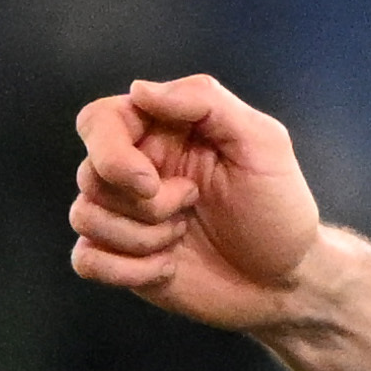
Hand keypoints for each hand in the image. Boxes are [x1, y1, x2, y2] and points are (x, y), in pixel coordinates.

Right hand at [68, 73, 335, 330]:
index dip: (109, 151)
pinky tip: (167, 268)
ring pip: (84, 216)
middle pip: (90, 174)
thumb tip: (138, 89)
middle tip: (191, 204)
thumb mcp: (262, 143)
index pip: (99, 120)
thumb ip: (205, 102)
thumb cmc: (279, 208)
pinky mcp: (121, 259)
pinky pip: (86, 260)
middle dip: (143, 203)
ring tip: (184, 236)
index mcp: (164, 131)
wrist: (286, 281)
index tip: (149, 182)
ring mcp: (126, 216)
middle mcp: (138, 169)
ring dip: (140, 237)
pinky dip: (126, 270)